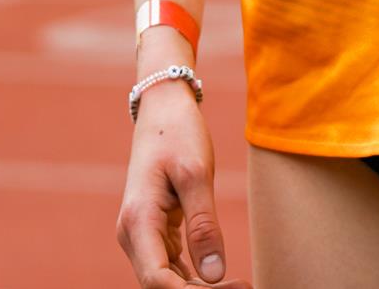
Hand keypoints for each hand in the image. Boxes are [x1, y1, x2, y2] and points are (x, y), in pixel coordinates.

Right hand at [118, 85, 250, 287]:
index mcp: (138, 220)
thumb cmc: (179, 134)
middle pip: (161, 284)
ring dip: (198, 287)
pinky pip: (169, 264)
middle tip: (245, 286)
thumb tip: (214, 276)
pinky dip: (194, 275)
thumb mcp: (197, 175)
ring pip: (166, 278)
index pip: (158, 280)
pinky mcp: (152, 230)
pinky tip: (222, 278)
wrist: (162, 108)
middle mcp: (132, 233)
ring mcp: (140, 233)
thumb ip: (204, 226)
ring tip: (240, 284)